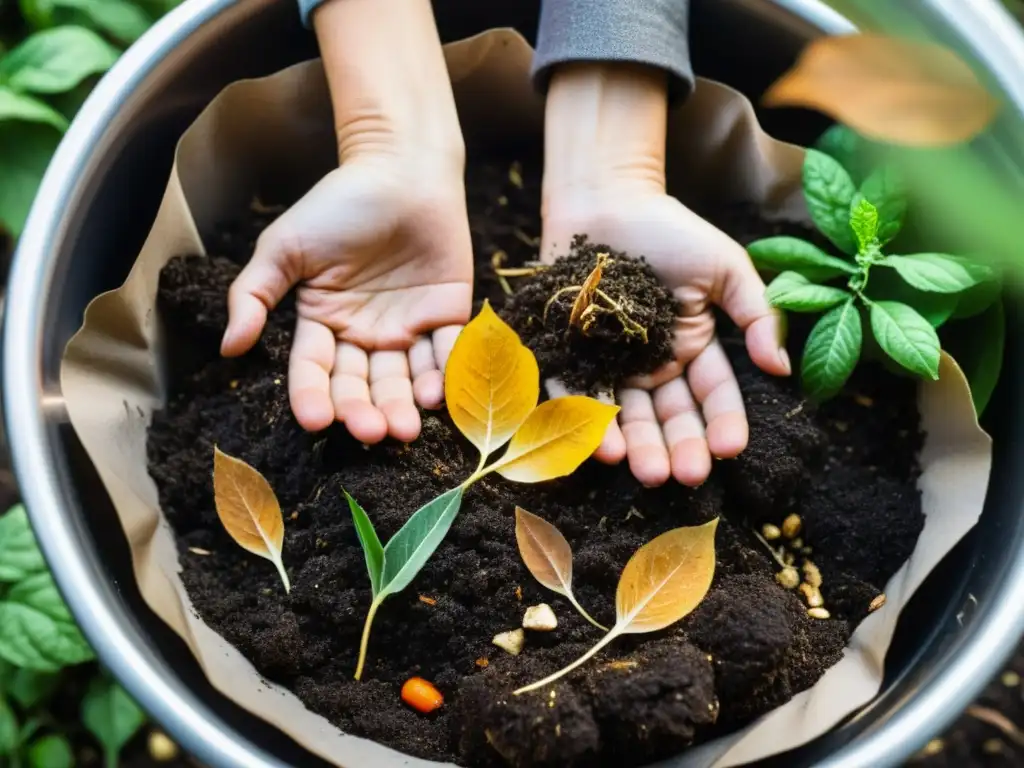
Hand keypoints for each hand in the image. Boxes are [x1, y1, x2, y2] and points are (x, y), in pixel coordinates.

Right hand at [221, 0, 472, 442]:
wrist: (402, 169)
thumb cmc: (339, 203)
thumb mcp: (286, 246)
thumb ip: (255, 294)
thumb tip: (228, 348)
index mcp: (324, 322)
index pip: (315, 369)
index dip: (313, 395)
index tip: (315, 421)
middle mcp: (365, 334)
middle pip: (362, 383)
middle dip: (365, 411)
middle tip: (371, 433)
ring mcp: (408, 328)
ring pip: (404, 378)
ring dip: (405, 405)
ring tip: (405, 429)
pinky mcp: (447, 316)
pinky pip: (447, 352)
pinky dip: (444, 374)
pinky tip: (437, 396)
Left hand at [542, 188, 789, 487]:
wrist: (607, 200)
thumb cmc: (671, 231)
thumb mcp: (725, 268)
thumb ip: (757, 314)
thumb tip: (782, 367)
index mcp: (691, 350)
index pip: (712, 395)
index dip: (722, 423)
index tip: (730, 448)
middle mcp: (651, 366)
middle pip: (666, 415)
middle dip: (676, 447)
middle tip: (683, 475)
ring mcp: (609, 364)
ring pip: (623, 413)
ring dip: (634, 445)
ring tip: (644, 470)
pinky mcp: (568, 355)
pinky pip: (573, 391)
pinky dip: (584, 417)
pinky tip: (599, 444)